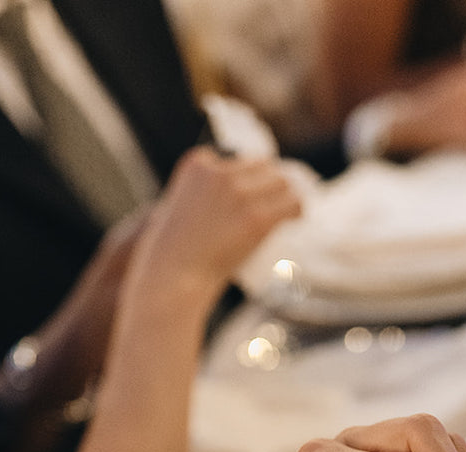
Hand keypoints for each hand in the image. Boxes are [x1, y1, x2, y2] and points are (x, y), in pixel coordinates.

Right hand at [136, 147, 301, 296]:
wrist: (172, 278)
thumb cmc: (167, 255)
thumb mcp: (171, 210)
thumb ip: (190, 200)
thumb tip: (209, 210)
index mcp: (197, 163)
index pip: (236, 160)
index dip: (247, 178)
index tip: (249, 197)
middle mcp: (220, 172)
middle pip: (262, 166)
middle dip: (269, 185)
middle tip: (274, 206)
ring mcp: (239, 193)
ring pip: (281, 181)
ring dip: (287, 195)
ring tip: (289, 212)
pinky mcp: (256, 217)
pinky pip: (292, 202)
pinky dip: (298, 209)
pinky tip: (298, 218)